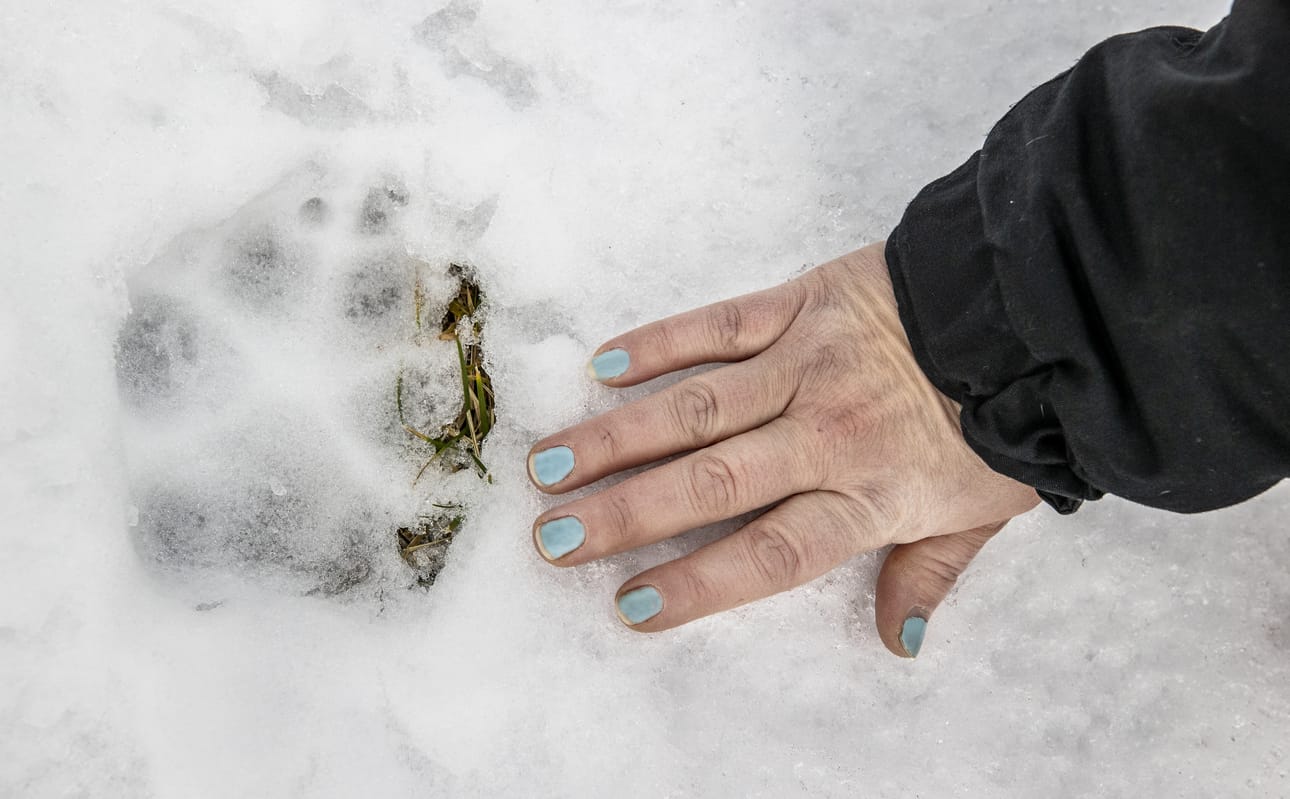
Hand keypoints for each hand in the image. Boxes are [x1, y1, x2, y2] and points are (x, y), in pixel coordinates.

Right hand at [526, 242, 1038, 655]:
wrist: (1037, 305)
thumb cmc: (1006, 416)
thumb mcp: (982, 513)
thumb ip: (927, 574)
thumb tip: (896, 643)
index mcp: (867, 496)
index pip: (768, 553)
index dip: (698, 584)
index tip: (630, 606)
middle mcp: (824, 435)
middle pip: (710, 484)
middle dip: (624, 515)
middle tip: (552, 538)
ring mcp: (805, 364)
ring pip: (695, 408)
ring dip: (615, 438)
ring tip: (547, 466)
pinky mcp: (800, 303)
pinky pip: (718, 325)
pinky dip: (661, 343)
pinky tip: (604, 364)